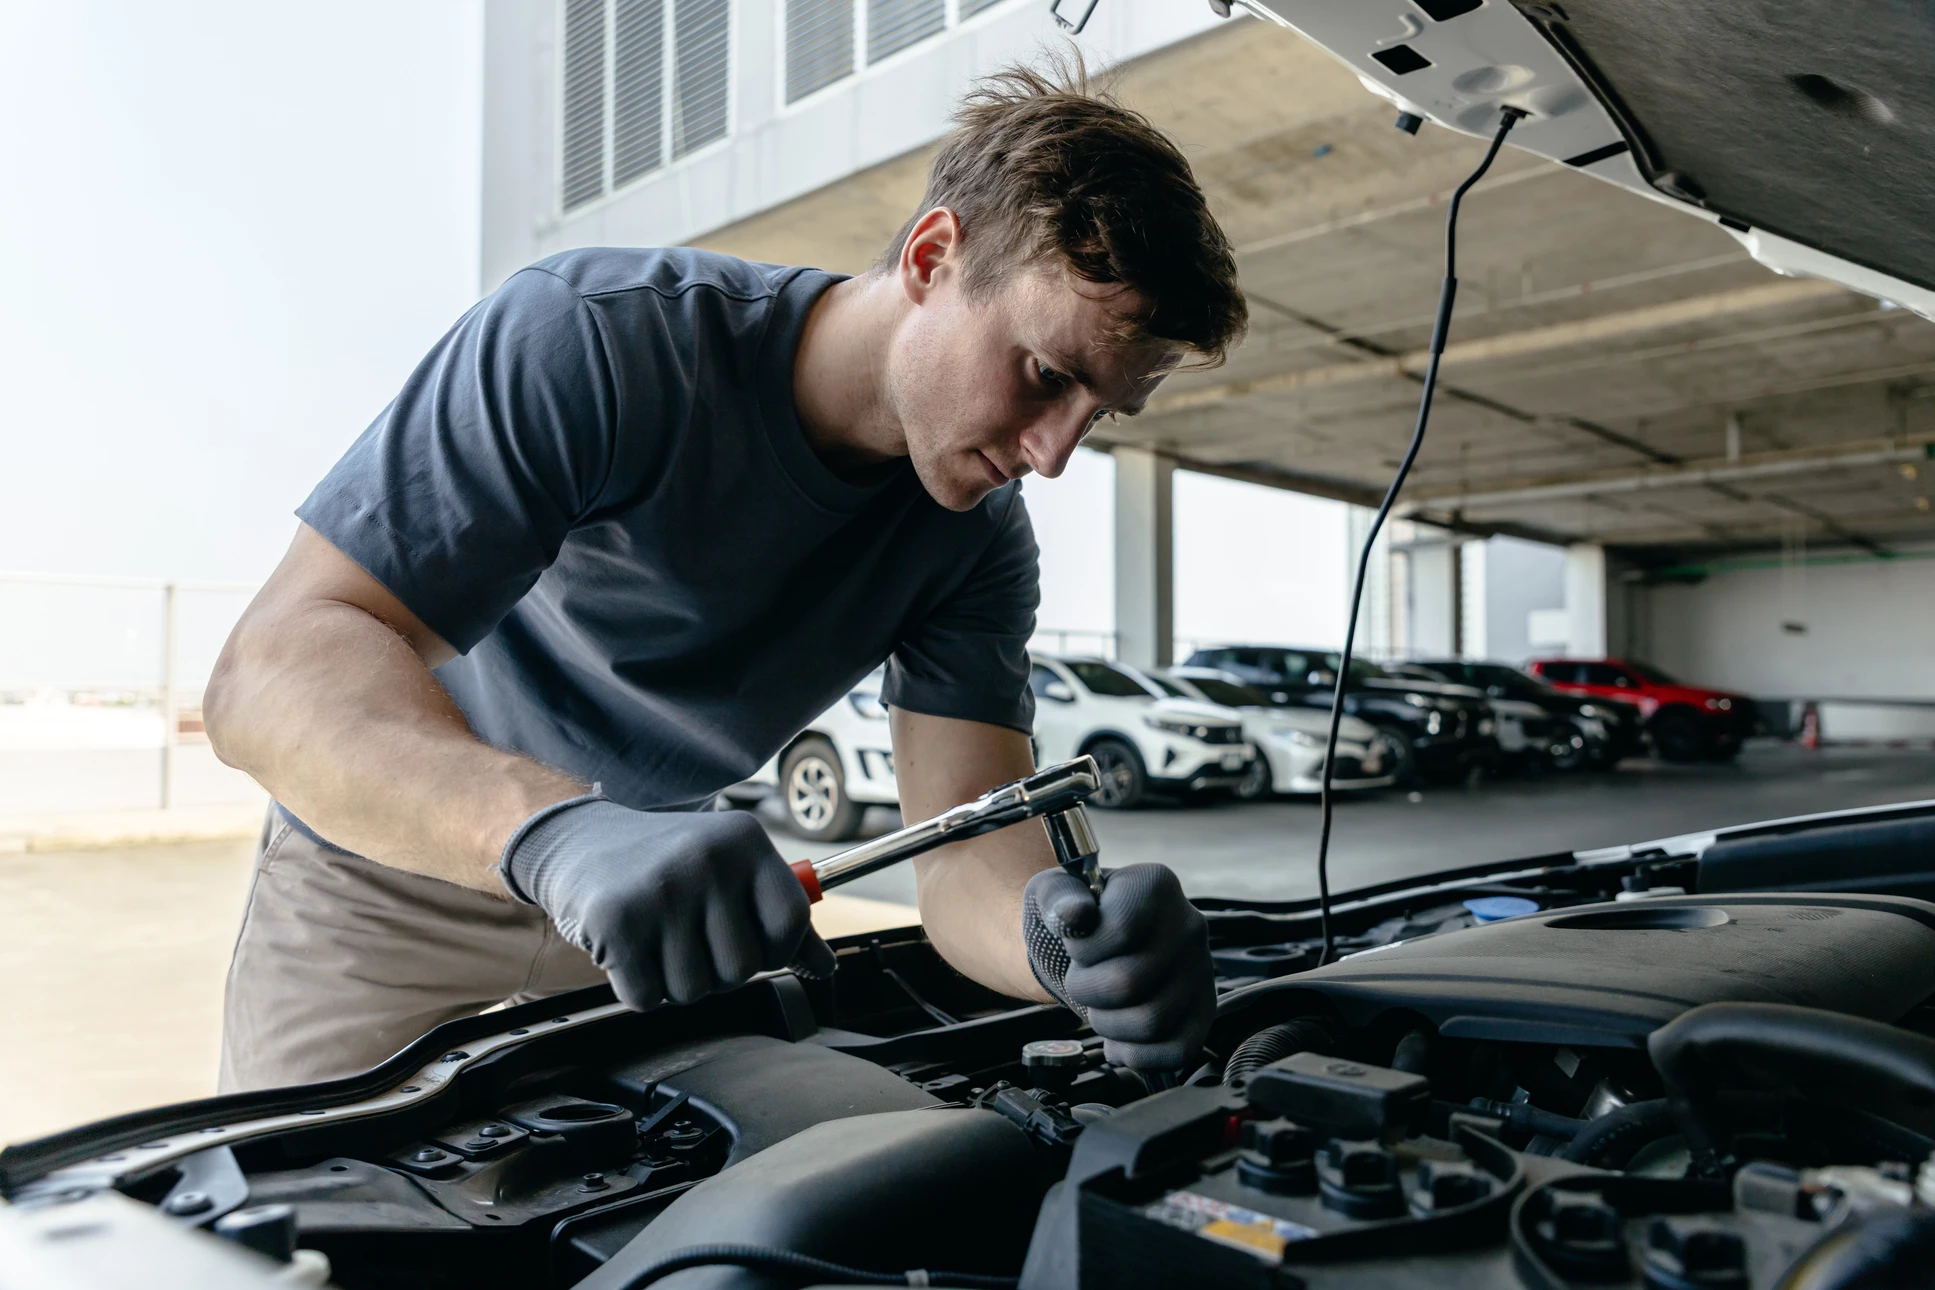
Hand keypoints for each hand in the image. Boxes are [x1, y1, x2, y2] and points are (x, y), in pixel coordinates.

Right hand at [501, 795, 834, 1010]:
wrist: (580, 842)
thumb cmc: (668, 863)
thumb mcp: (731, 870)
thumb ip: (780, 916)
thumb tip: (825, 967)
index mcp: (745, 841)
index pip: (790, 924)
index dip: (774, 950)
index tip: (751, 942)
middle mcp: (707, 859)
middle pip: (741, 970)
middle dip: (716, 970)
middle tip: (688, 934)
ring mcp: (660, 889)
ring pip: (693, 991)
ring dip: (674, 979)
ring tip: (657, 937)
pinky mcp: (616, 921)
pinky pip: (646, 997)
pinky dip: (638, 987)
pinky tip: (630, 947)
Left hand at [1022, 863, 1214, 1070]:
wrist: (1094, 942)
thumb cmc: (1075, 917)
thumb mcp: (1054, 893)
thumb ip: (1058, 896)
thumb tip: (1074, 914)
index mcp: (1155, 886)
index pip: (1120, 931)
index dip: (1084, 949)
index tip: (1077, 944)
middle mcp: (1188, 925)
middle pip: (1130, 983)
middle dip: (1086, 990)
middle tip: (1082, 979)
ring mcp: (1201, 970)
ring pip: (1151, 1023)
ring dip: (1107, 1024)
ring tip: (1100, 1005)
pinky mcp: (1203, 1011)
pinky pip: (1176, 1052)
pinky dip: (1137, 1054)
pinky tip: (1120, 1035)